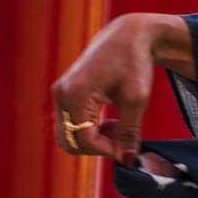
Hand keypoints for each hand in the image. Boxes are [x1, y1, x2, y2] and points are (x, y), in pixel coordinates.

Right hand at [49, 13, 187, 167]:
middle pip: (69, 141)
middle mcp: (61, 94)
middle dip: (96, 147)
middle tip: (122, 139)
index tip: (128, 149)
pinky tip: (110, 121)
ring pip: (68, 135)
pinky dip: (89, 130)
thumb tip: (126, 161)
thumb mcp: (137, 99)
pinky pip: (71, 124)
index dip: (106, 150)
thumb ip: (129, 132)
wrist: (129, 36)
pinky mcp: (65, 94)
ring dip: (93, 140)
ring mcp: (60, 93)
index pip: (82, 139)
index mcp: (75, 94)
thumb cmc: (135, 63)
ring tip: (118, 127)